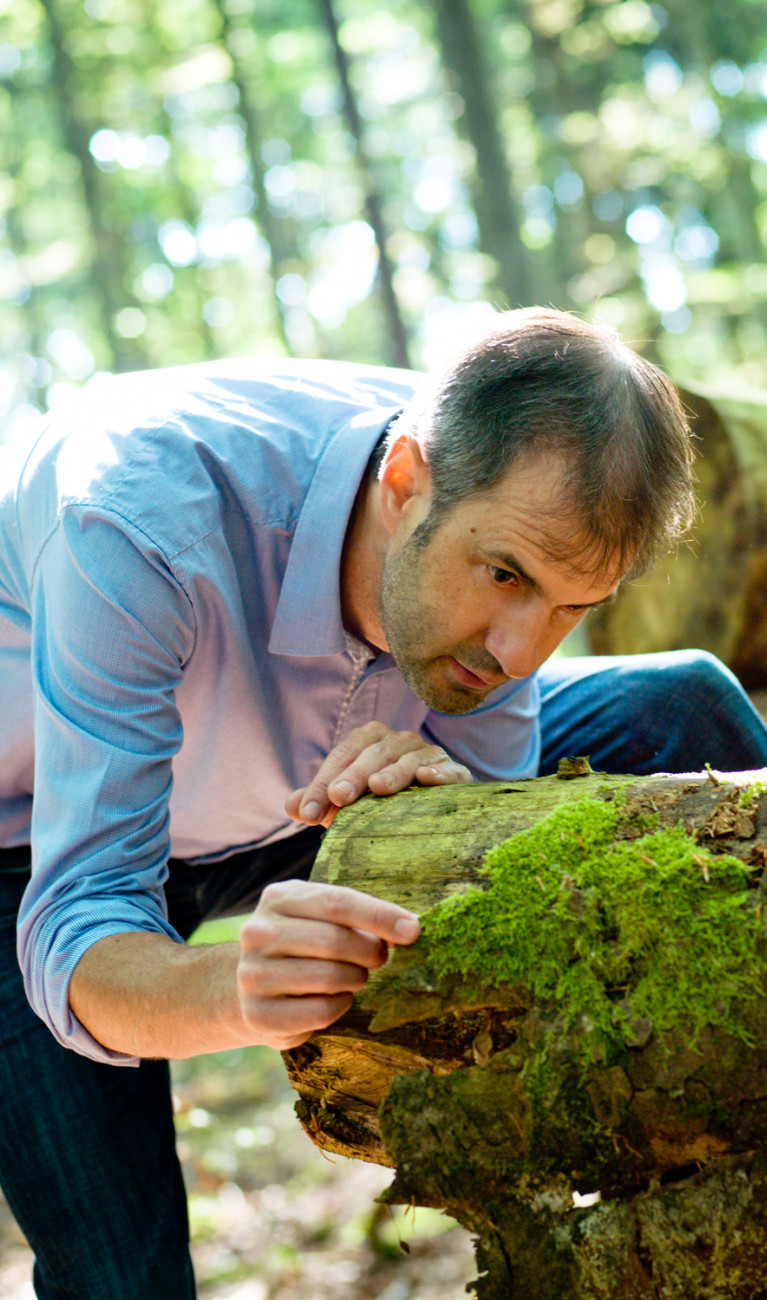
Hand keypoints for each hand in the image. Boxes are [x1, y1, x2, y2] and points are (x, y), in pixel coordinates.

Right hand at [237, 879, 419, 1049]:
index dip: (379, 916)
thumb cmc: (304, 946)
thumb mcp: (322, 918)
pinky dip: (339, 1007)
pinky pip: (320, 1012)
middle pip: (335, 940)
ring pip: (329, 978)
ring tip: (353, 978)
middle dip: (369, 952)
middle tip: (378, 959)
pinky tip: (335, 999)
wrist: (254, 987)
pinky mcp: (258, 1014)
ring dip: (355, 980)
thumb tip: (408, 927)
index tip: (412, 929)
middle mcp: (257, 933)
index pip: (337, 902)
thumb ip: (358, 917)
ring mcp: (253, 974)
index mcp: (278, 898)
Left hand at [285, 721, 471, 828]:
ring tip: (378, 788)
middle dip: (354, 776)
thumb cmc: (383, 803)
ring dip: (393, 772)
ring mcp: (429, 754)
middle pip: (373, 753)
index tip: (308, 812)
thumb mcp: (348, 802)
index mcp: (370, 741)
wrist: (432, 811)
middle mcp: (399, 741)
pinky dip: (438, 772)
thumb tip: (292, 806)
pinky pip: (448, 769)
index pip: (343, 755)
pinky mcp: (456, 773)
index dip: (322, 782)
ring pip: (408, 758)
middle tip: (337, 798)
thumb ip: (320, 801)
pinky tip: (426, 779)